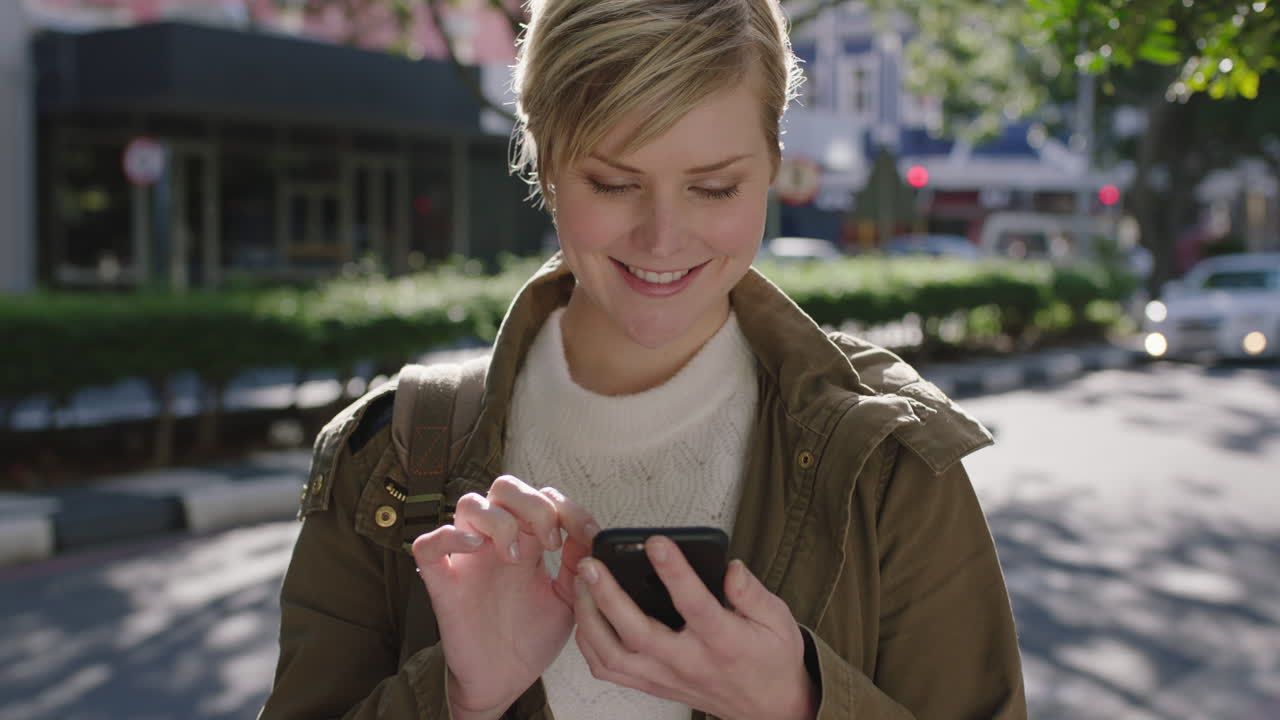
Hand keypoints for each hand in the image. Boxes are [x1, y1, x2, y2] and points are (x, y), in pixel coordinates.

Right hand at [411, 477, 596, 719]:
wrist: (504, 681)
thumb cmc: (531, 638)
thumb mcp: (568, 600)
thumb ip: (579, 567)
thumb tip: (592, 537)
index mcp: (528, 542)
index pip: (543, 497)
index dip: (568, 507)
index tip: (587, 535)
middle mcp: (497, 542)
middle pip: (505, 487)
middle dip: (533, 504)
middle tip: (551, 542)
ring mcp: (468, 559)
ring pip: (469, 504)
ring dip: (499, 520)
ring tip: (516, 557)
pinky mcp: (443, 582)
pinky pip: (428, 544)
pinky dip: (450, 537)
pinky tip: (476, 548)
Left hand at [573, 536, 817, 719]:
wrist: (768, 708)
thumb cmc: (770, 658)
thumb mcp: (778, 620)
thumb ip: (752, 592)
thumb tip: (729, 567)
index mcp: (723, 641)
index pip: (694, 604)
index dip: (674, 572)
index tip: (656, 542)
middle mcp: (689, 661)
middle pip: (638, 632)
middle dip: (609, 595)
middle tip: (591, 563)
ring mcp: (666, 676)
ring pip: (614, 654)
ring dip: (590, 619)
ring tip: (580, 584)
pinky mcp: (653, 684)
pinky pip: (610, 669)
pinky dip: (590, 644)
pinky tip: (586, 616)